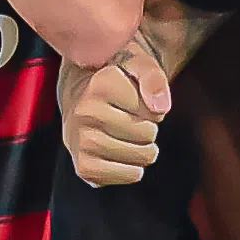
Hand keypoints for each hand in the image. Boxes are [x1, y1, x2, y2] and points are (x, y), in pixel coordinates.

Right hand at [60, 41, 170, 188]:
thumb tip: (160, 109)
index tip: (137, 100)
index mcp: (100, 86)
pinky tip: (121, 154)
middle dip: (149, 129)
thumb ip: (153, 77)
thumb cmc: (117, 80)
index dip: (153, 108)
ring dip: (143, 150)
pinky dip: (133, 169)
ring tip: (128, 137)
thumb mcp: (138, 64)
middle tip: (132, 119)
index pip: (153, 112)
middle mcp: (84, 113)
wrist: (80, 95)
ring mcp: (80, 141)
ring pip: (139, 158)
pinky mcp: (83, 166)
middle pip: (147, 135)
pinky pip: (128, 176)